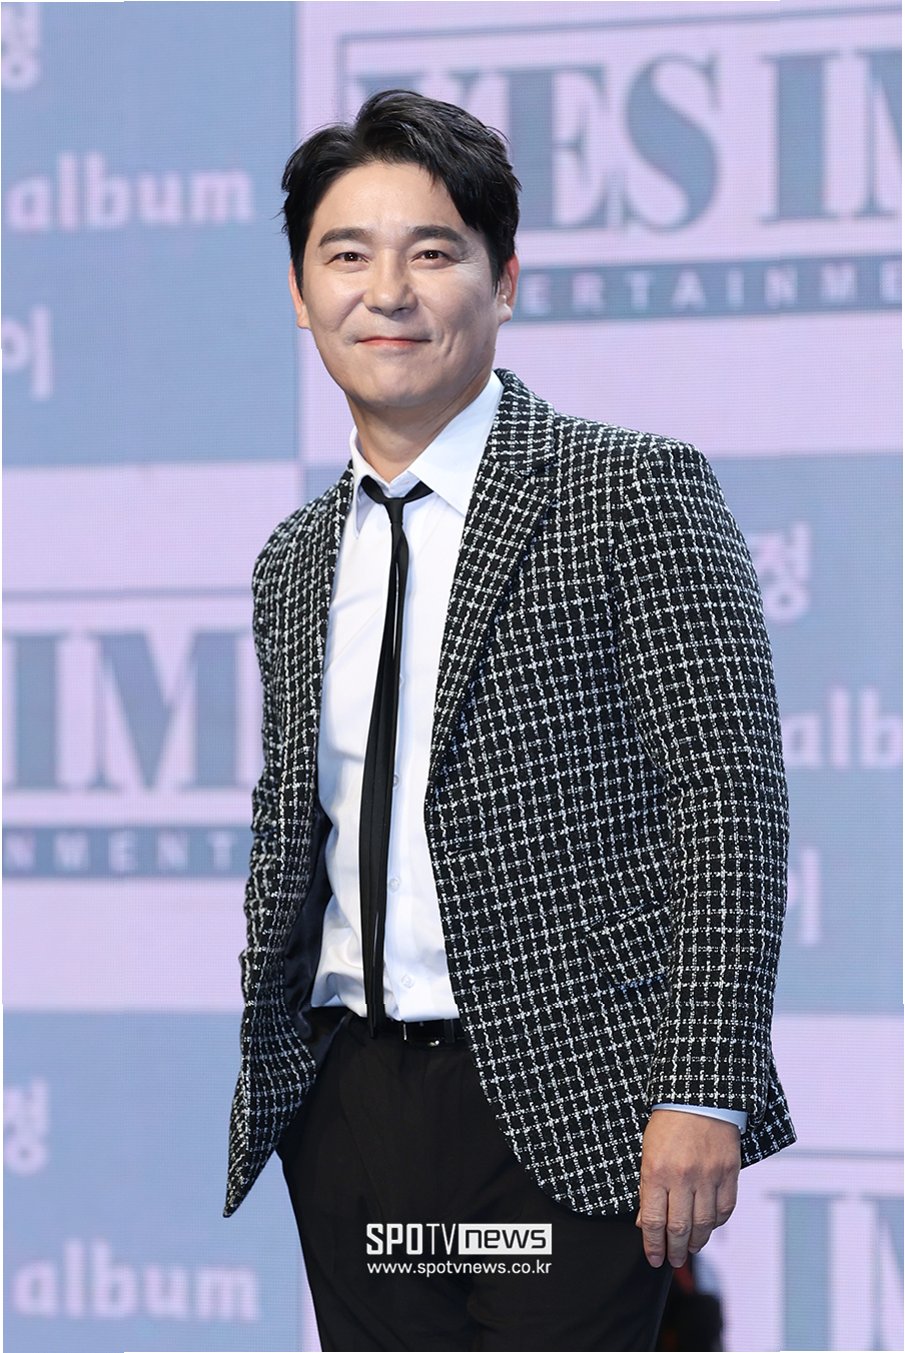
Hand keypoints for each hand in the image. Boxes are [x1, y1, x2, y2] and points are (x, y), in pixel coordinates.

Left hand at [636, 1109, 739, 1267]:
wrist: (699, 1096)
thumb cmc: (668, 1122)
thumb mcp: (647, 1151)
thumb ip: (646, 1188)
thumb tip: (644, 1222)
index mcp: (656, 1171)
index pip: (653, 1221)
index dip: (653, 1245)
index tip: (653, 1258)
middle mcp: (682, 1177)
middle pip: (679, 1228)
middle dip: (674, 1251)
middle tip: (672, 1260)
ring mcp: (708, 1176)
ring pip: (704, 1224)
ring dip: (696, 1242)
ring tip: (689, 1249)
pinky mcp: (728, 1173)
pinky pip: (724, 1209)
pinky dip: (716, 1224)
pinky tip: (709, 1227)